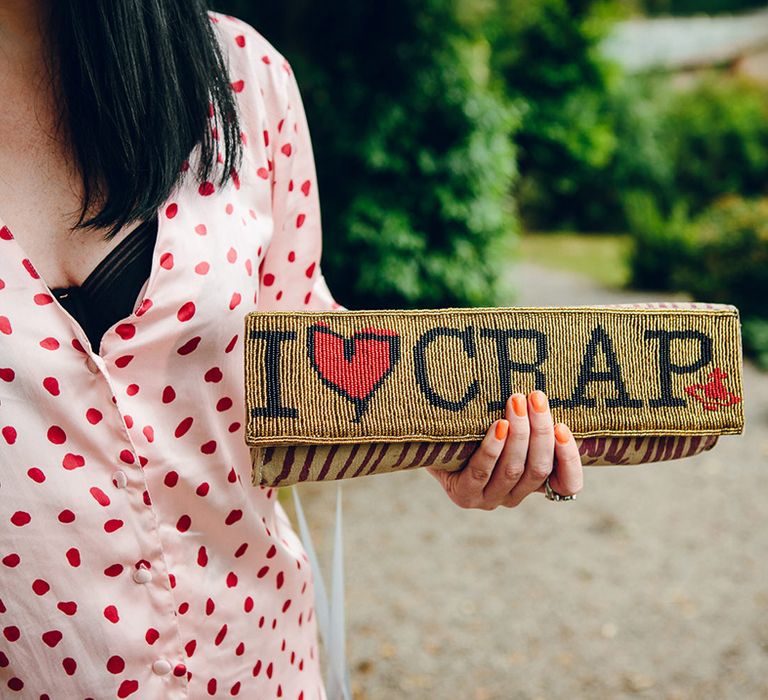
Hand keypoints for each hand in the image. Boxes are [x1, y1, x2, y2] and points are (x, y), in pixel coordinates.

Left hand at [426, 390, 582, 508]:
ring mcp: (488, 499)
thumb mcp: (510, 424)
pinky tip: (498, 426)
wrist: (430, 436)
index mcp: (534, 483)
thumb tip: (548, 396)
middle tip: (536, 397)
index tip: (563, 427)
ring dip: (519, 434)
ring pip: (513, 469)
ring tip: (517, 401)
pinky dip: (493, 448)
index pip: (568, 486)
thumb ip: (531, 421)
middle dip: (541, 431)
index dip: (570, 460)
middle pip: (539, 469)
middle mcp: (514, 496)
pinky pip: (483, 471)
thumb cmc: (477, 425)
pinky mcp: (464, 495)